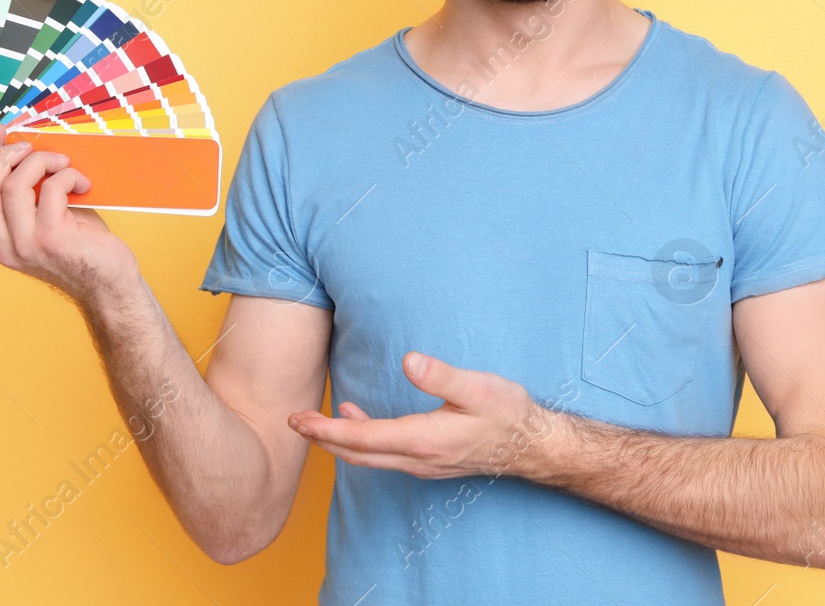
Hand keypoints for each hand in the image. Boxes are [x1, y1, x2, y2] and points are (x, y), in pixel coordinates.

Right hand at [0, 121, 139, 304]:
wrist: (109, 284)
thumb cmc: (82, 247)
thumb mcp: (47, 219)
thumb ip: (31, 194)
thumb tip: (27, 151)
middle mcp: (5, 244)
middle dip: (4, 155)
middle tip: (30, 145)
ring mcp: (26, 243)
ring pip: (14, 184)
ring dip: (41, 162)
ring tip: (63, 164)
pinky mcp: (52, 238)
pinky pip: (52, 188)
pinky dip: (69, 177)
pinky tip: (83, 186)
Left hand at [286, 352, 551, 479]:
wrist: (532, 446)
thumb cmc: (508, 414)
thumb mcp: (480, 388)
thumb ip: (442, 376)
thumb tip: (409, 361)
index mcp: (423, 439)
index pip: (362, 438)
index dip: (326, 429)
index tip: (298, 419)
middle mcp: (417, 459)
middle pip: (356, 454)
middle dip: (321, 438)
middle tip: (292, 421)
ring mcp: (422, 464)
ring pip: (368, 459)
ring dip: (338, 442)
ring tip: (313, 423)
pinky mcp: (428, 462)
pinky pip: (383, 457)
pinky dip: (360, 442)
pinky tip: (358, 419)